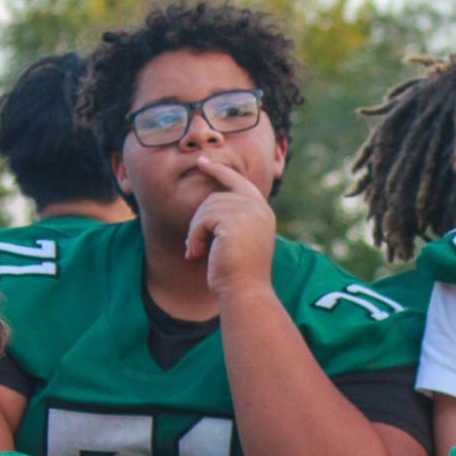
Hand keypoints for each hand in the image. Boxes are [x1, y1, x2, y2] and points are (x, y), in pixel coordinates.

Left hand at [183, 156, 277, 294]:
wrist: (245, 293)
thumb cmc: (238, 274)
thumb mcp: (238, 241)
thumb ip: (230, 219)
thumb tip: (208, 204)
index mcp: (262, 212)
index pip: (238, 182)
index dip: (219, 171)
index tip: (202, 162)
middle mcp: (259, 208)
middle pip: (216, 196)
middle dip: (200, 220)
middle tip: (193, 244)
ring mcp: (248, 212)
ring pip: (207, 207)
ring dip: (196, 231)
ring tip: (195, 251)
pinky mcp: (234, 220)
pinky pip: (203, 219)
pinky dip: (194, 236)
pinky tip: (195, 253)